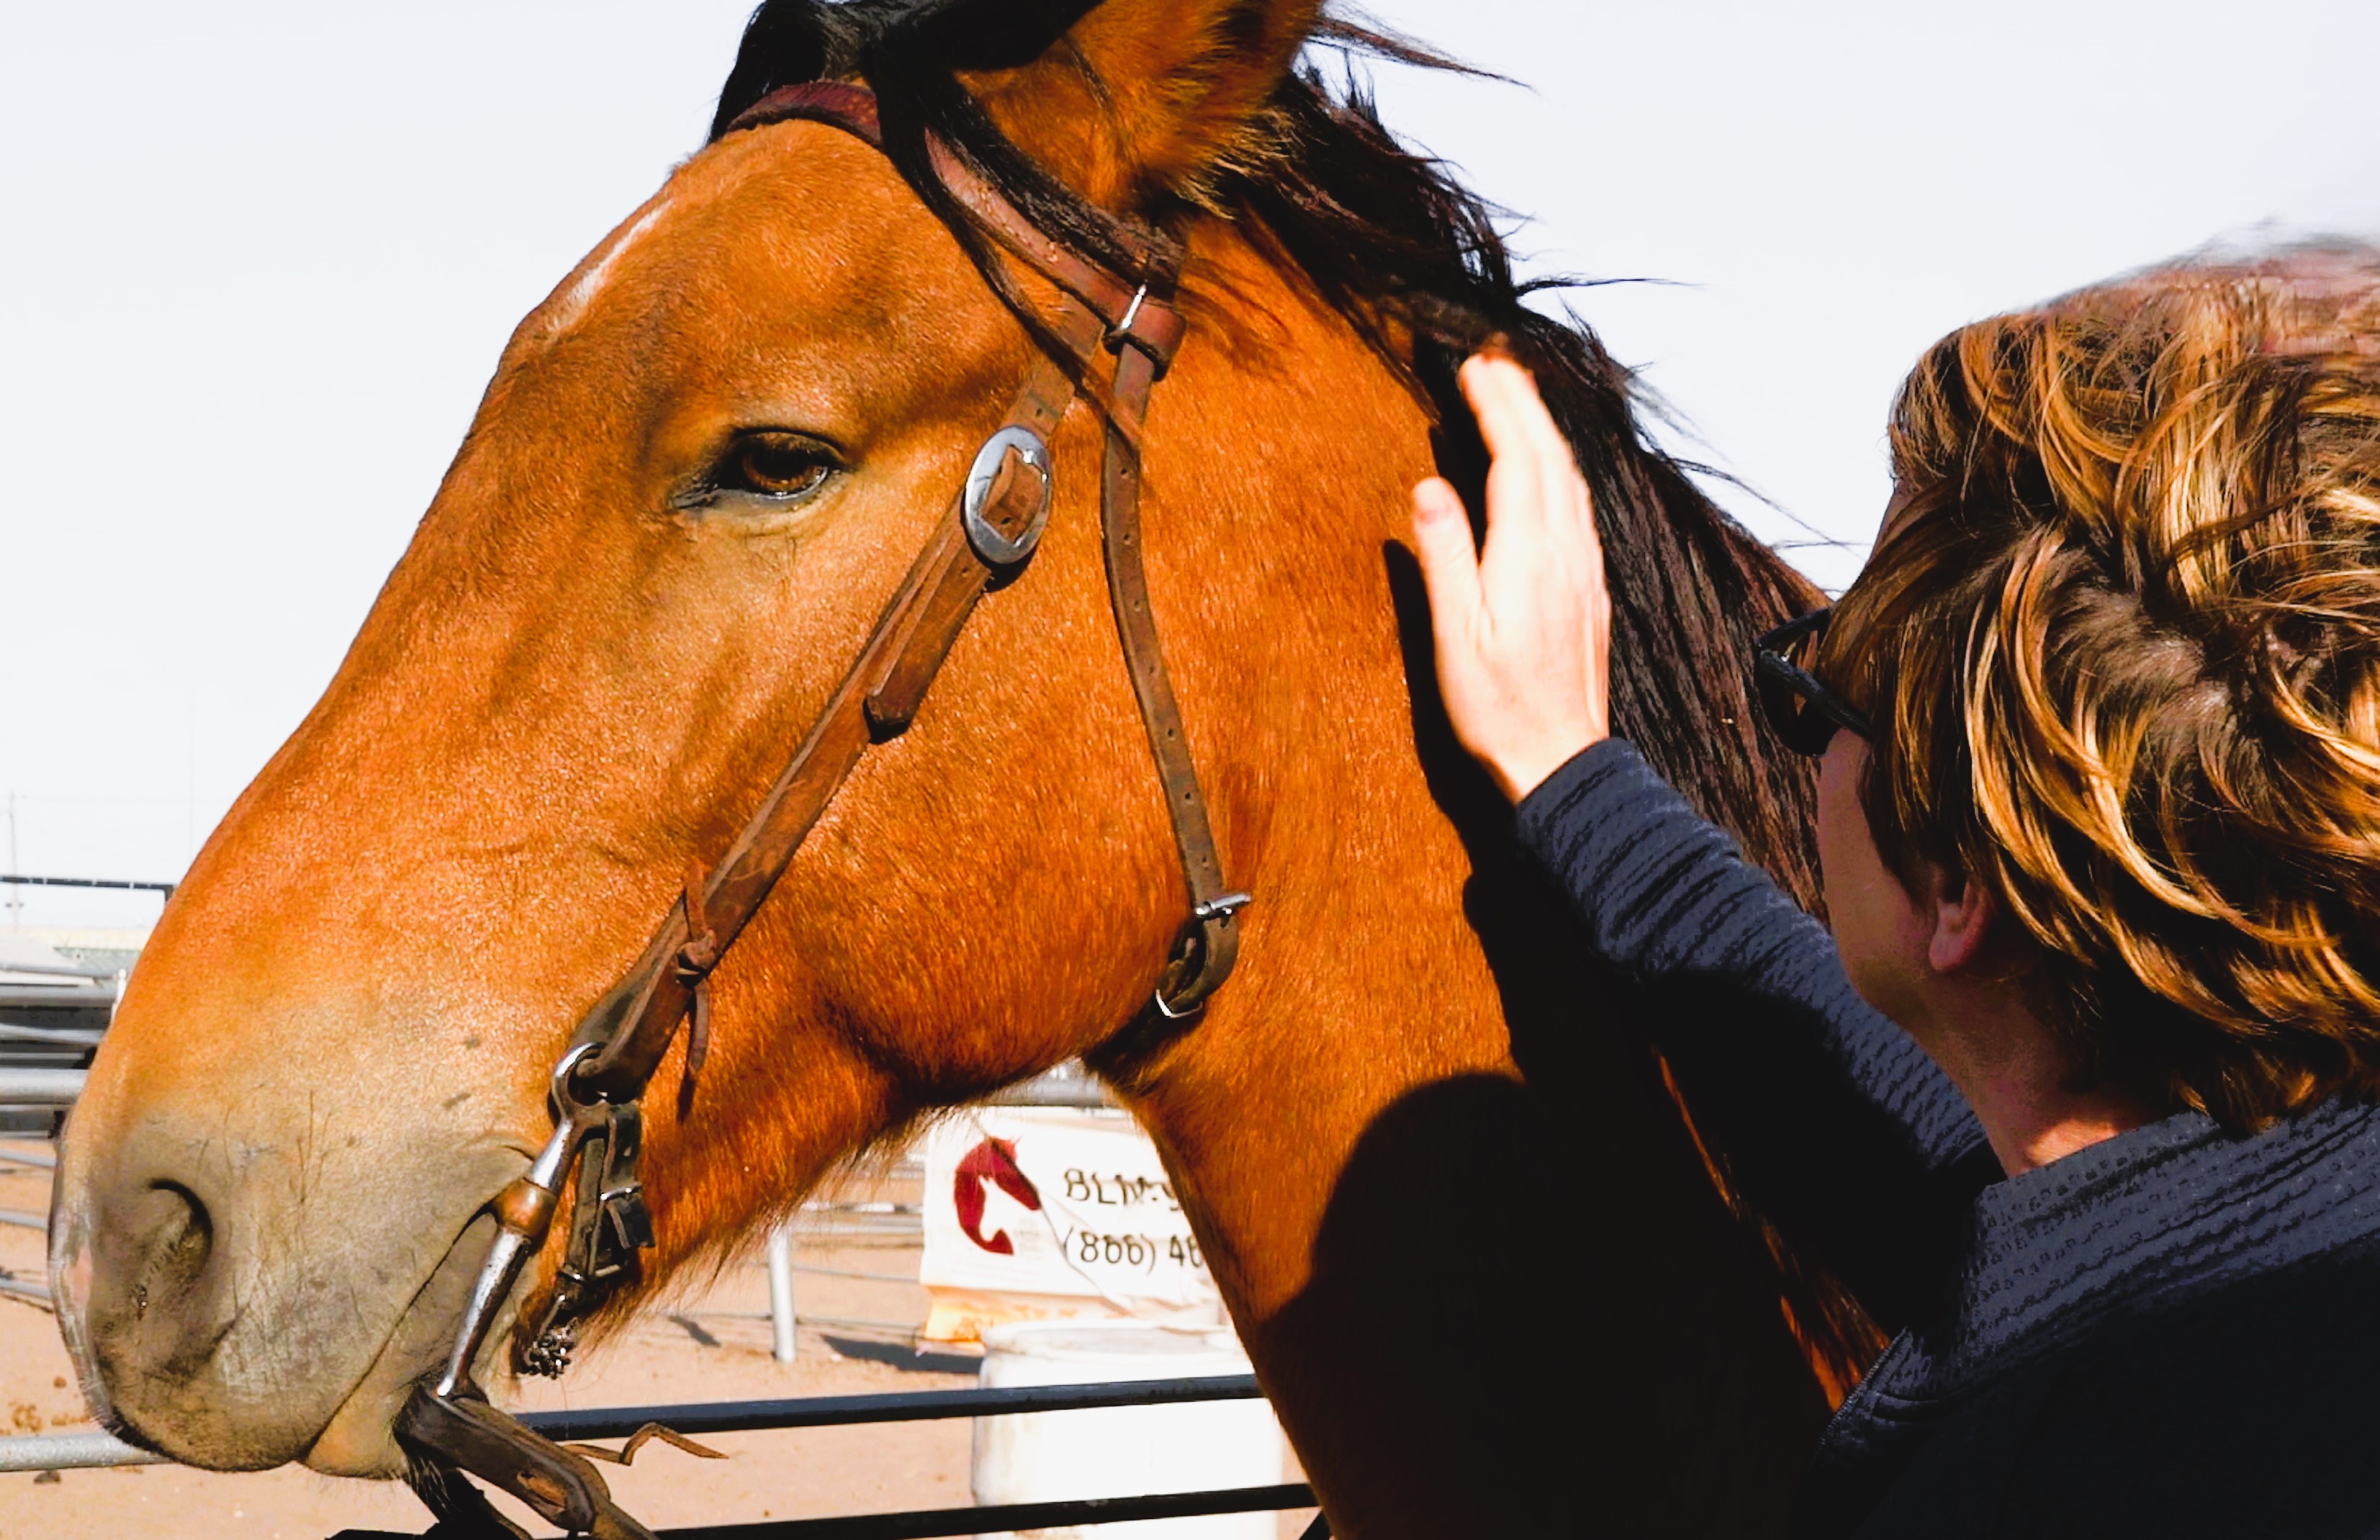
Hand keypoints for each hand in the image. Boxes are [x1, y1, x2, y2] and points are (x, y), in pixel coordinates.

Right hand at [1410, 354, 1610, 803]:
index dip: (1497, 407)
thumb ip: (1445, 556)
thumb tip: (1428, 486)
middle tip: (1495, 363)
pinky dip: (1559, 469)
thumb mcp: (1455, 635)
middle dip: (1523, 403)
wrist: (1560, 759)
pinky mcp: (1590, 588)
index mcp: (1528, 555)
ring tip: (1517, 400)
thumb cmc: (1497, 706)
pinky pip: (1578, 507)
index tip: (1475, 367)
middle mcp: (1566, 551)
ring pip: (1571, 479)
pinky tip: (1547, 471)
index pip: (1515, 458)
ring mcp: (1585, 569)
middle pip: (1551, 456)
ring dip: (1544, 431)